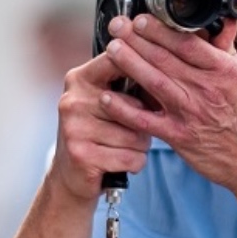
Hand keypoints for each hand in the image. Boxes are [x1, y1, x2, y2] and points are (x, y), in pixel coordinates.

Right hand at [48, 50, 154, 202]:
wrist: (68, 176)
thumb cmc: (97, 133)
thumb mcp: (105, 102)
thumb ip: (128, 82)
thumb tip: (168, 67)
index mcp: (79, 80)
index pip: (118, 62)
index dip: (143, 69)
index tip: (158, 80)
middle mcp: (74, 101)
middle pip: (134, 107)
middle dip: (143, 123)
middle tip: (132, 131)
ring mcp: (75, 128)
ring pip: (136, 136)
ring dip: (139, 146)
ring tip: (123, 148)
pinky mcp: (82, 155)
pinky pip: (131, 157)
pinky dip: (135, 163)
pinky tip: (121, 162)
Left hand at [100, 14, 236, 191]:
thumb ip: (228, 53)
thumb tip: (222, 25)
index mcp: (224, 71)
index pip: (187, 43)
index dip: (160, 29)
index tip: (142, 19)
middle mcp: (206, 89)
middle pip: (165, 58)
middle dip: (137, 39)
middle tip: (117, 25)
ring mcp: (191, 113)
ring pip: (154, 82)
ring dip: (129, 63)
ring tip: (112, 48)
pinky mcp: (179, 136)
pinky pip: (146, 120)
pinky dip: (124, 109)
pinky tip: (107, 97)